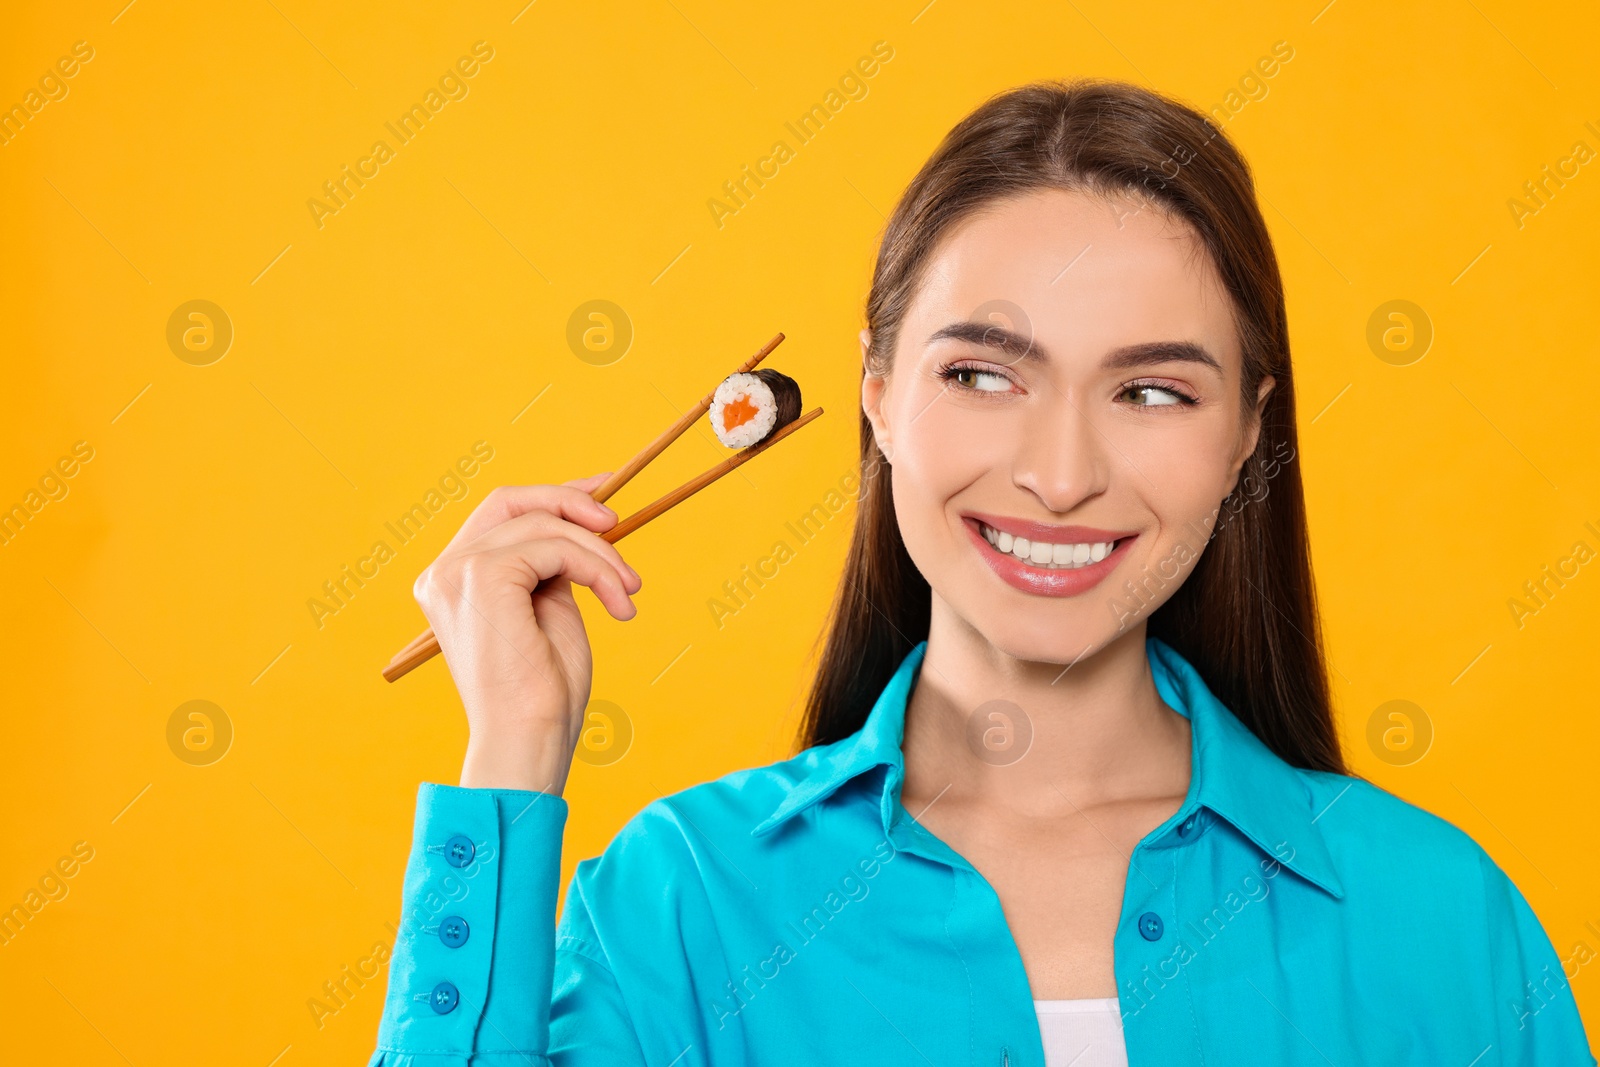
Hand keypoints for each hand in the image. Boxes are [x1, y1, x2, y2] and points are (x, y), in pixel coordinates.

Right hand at [409, 472, 642, 794]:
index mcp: (452, 580)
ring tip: (627, 593)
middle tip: (619, 527)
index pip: (501, 512)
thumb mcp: (550, 611)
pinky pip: (555, 547)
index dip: (554, 495)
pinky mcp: (483, 577)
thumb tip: (587, 522)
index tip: (603, 491)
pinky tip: (616, 604)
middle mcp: (444, 571)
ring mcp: (458, 572)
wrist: (529, 739)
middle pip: (514, 502)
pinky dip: (595, 568)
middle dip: (573, 504)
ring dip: (600, 554)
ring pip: (545, 526)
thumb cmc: (543, 692)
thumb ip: (552, 566)